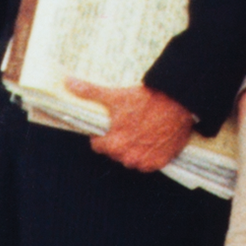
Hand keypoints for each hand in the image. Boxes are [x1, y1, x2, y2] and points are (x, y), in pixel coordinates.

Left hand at [64, 79, 194, 171]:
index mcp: (114, 145)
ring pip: (131, 159)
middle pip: (115, 153)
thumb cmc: (146, 100)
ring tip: (140, 131)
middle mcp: (128, 158)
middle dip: (118, 142)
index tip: (112, 125)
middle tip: (128, 126)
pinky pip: (148, 163)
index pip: (98, 146)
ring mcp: (145, 162)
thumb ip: (90, 92)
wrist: (178, 104)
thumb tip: (68, 82)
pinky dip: (149, 154)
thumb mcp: (115, 96)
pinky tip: (151, 139)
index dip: (103, 135)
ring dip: (133, 149)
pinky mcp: (161, 162)